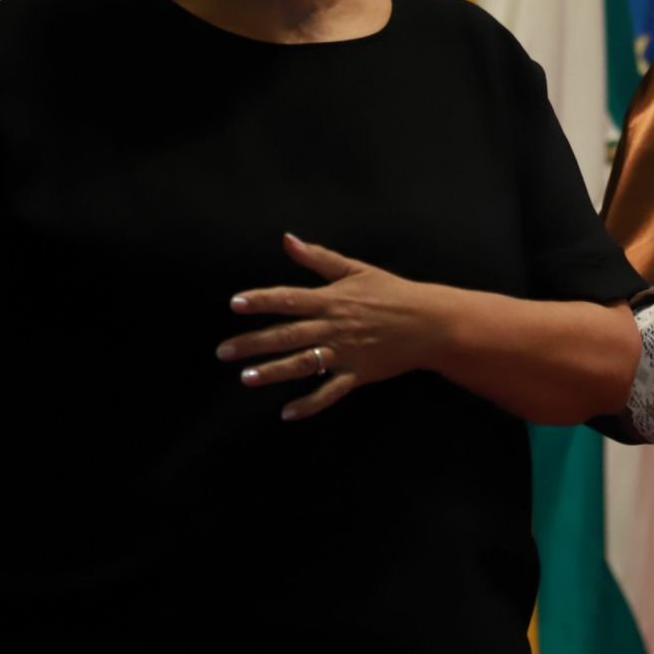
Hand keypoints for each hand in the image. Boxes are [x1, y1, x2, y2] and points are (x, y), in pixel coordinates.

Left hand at [217, 233, 453, 420]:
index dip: (261, 301)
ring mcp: (347, 352)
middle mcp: (335, 326)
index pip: (290, 298)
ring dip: (274, 372)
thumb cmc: (392, 293)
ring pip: (303, 364)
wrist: (429, 322)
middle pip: (288, 335)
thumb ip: (319, 258)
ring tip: (246, 379)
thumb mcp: (357, 269)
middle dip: (253, 343)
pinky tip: (287, 413)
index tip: (235, 304)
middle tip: (224, 351)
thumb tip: (287, 239)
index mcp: (333, 300)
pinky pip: (330, 392)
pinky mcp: (359, 373)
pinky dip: (310, 404)